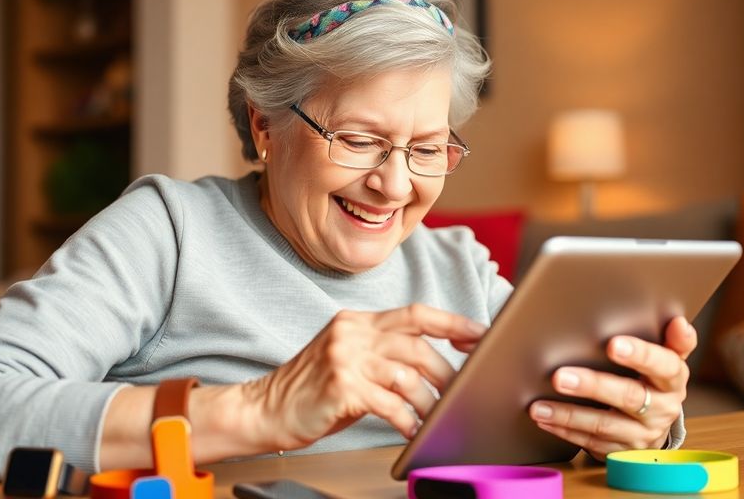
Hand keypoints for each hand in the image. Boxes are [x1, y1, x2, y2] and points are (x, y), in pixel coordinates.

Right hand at [245, 304, 485, 451]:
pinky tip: (411, 430)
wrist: (264, 408)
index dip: (453, 323)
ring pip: (408, 375)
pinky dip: (407, 419)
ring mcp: (345, 358)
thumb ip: (384, 352)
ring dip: (428, 402)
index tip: (479, 336)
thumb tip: (435, 364)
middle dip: (447, 372)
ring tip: (435, 418)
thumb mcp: (348, 358)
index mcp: (357, 321)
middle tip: (462, 392)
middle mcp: (352, 333)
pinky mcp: (341, 386)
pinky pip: (389, 403)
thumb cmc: (312, 390)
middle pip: (418, 346)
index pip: (416, 313)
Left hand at [528, 317, 695, 459]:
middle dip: (592, 386)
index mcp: (673, 381)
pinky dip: (564, 430)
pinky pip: (590, 442)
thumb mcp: (667, 361)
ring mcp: (642, 434)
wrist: (655, 425)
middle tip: (559, 377)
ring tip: (539, 406)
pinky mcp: (621, 451)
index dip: (641, 355)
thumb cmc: (653, 380)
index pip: (664, 366)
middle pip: (628, 396)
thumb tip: (678, 323)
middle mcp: (662, 409)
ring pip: (604, 424)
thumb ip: (673, 342)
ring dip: (568, 415)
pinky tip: (544, 419)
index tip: (614, 344)